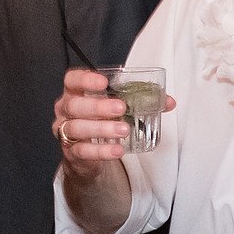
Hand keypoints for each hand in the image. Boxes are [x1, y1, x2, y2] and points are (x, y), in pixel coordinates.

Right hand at [53, 67, 169, 165]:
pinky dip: (101, 151)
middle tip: (121, 108)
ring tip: (124, 130)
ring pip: (76, 128)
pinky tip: (118, 150)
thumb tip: (168, 102)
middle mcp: (65, 110)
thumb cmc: (102, 121)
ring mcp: (65, 131)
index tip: (104, 82)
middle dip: (98, 106)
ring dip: (102, 128)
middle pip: (74, 104)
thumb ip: (141, 102)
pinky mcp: (71, 152)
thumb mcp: (118, 108)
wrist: (89, 153)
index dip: (85, 79)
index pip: (72, 80)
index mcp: (75, 93)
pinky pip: (82, 151)